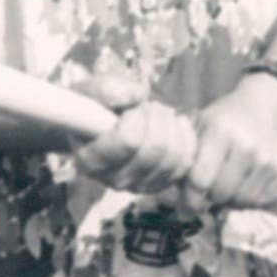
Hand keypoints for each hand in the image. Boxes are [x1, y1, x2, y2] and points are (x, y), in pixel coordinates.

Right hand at [64, 67, 204, 202]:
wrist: (102, 126)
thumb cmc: (95, 108)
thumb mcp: (91, 91)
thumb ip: (107, 90)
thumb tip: (137, 95)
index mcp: (91, 161)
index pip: (129, 140)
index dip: (138, 116)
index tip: (133, 106)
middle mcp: (114, 181)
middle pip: (155, 149)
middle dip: (157, 118)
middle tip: (150, 105)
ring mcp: (138, 186)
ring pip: (173, 157)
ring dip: (171, 126)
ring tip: (160, 113)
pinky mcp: (159, 185)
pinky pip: (185, 163)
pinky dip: (186, 139)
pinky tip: (176, 123)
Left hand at [182, 72, 276, 209]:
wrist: (268, 104)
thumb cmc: (226, 119)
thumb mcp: (200, 126)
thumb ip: (185, 154)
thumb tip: (168, 190)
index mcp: (221, 131)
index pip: (199, 180)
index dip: (189, 199)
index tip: (184, 208)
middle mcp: (248, 145)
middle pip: (220, 194)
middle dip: (209, 199)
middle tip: (206, 196)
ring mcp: (270, 158)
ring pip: (242, 201)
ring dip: (231, 201)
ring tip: (226, 188)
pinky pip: (263, 200)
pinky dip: (251, 199)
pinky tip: (245, 185)